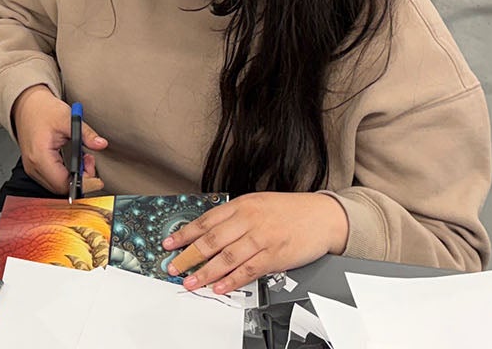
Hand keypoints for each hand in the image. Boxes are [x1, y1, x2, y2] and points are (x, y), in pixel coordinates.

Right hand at [11, 84, 107, 196]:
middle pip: (61, 188)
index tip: (97, 179)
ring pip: (58, 186)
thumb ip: (86, 134)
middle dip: (81, 179)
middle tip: (89, 161)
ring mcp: (32, 169)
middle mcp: (33, 166)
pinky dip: (67, 174)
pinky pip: (53, 180)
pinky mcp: (35, 167)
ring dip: (74, 177)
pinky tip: (74, 161)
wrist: (27, 105)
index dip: (83, 183)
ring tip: (83, 158)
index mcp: (40, 156)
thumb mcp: (68, 118)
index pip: (63, 183)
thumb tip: (101, 144)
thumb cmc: (43, 110)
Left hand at [163, 192, 347, 295]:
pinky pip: (248, 271)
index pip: (206, 221)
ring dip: (205, 272)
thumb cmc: (290, 211)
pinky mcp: (275, 256)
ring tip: (191, 282)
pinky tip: (219, 287)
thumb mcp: (258, 204)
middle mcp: (250, 220)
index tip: (169, 244)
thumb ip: (234, 216)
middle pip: (212, 240)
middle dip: (188, 256)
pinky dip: (231, 280)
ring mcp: (262, 238)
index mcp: (242, 204)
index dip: (185, 234)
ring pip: (227, 257)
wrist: (323, 216)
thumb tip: (206, 232)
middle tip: (173, 267)